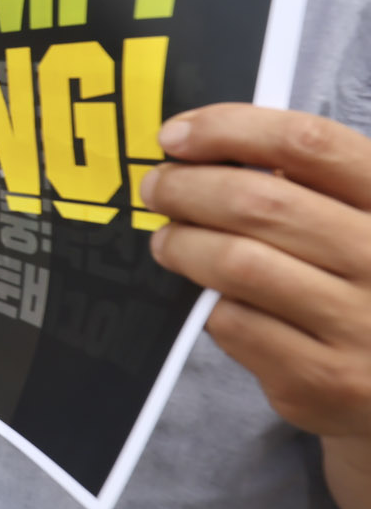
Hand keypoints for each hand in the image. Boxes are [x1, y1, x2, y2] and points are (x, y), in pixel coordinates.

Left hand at [143, 105, 370, 443]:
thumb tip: (209, 148)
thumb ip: (313, 186)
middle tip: (158, 188)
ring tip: (169, 241)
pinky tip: (211, 296)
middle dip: (186, 188)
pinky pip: (234, 323)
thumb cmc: (368, 285)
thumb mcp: (363, 222)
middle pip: (259, 202)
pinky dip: (209, 304)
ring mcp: (359, 326)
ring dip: (183, 244)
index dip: (229, 128)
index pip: (308, 144)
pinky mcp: (323, 380)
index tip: (177, 135)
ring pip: (236, 263)